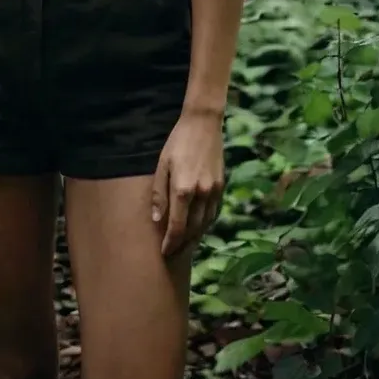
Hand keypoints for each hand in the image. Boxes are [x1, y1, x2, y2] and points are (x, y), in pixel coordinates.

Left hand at [151, 110, 223, 257]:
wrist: (203, 124)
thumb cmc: (177, 143)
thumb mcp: (162, 165)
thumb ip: (159, 194)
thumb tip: (157, 221)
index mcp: (183, 189)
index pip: (177, 227)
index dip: (171, 243)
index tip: (164, 253)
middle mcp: (201, 194)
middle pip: (193, 230)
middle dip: (182, 245)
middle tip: (173, 254)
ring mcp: (214, 191)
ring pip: (205, 224)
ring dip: (195, 238)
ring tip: (184, 246)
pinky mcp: (221, 186)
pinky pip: (213, 213)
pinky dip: (205, 224)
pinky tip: (198, 227)